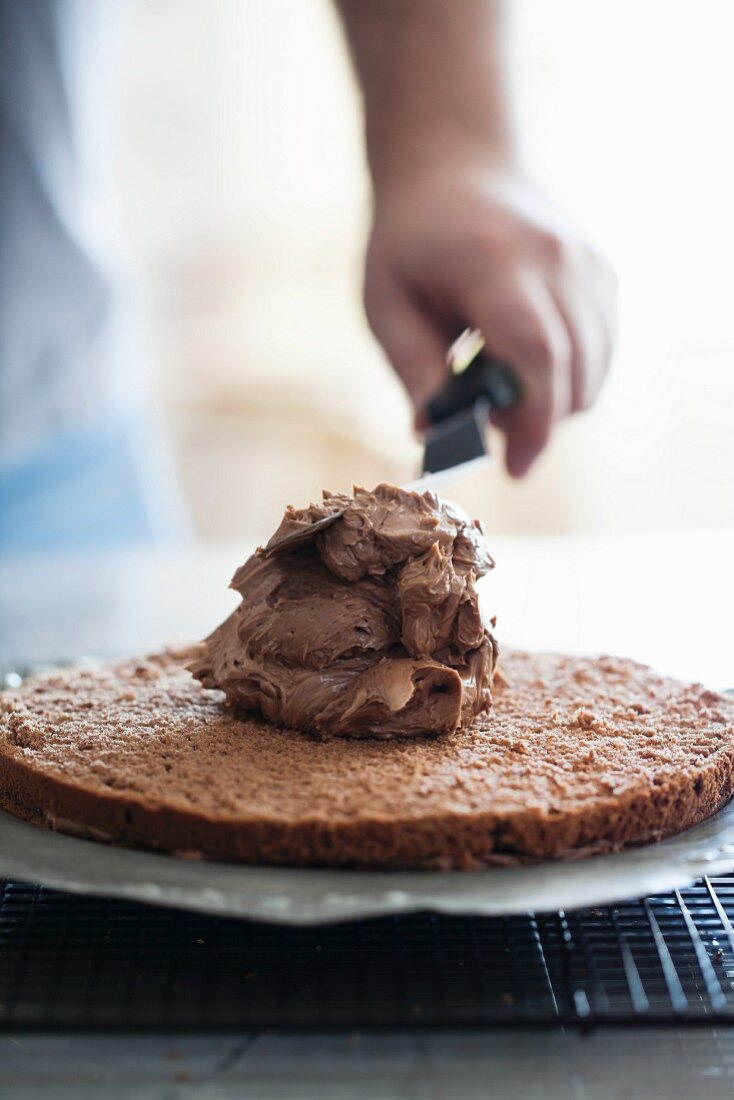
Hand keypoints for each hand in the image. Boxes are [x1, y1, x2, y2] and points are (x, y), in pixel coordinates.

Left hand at [364, 165, 617, 475]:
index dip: (534, 421)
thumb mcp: (387, 304)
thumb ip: (415, 369)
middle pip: (574, 370)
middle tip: (490, 422)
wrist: (454, 166)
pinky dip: (571, 375)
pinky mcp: (603, 273)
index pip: (537, 353)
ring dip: (555, 400)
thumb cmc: (410, 242)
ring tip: (500, 383)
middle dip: (538, 420)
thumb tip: (435, 434)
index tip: (515, 468)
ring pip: (596, 367)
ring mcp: (588, 263)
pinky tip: (525, 361)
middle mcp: (556, 259)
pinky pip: (602, 349)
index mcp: (495, 262)